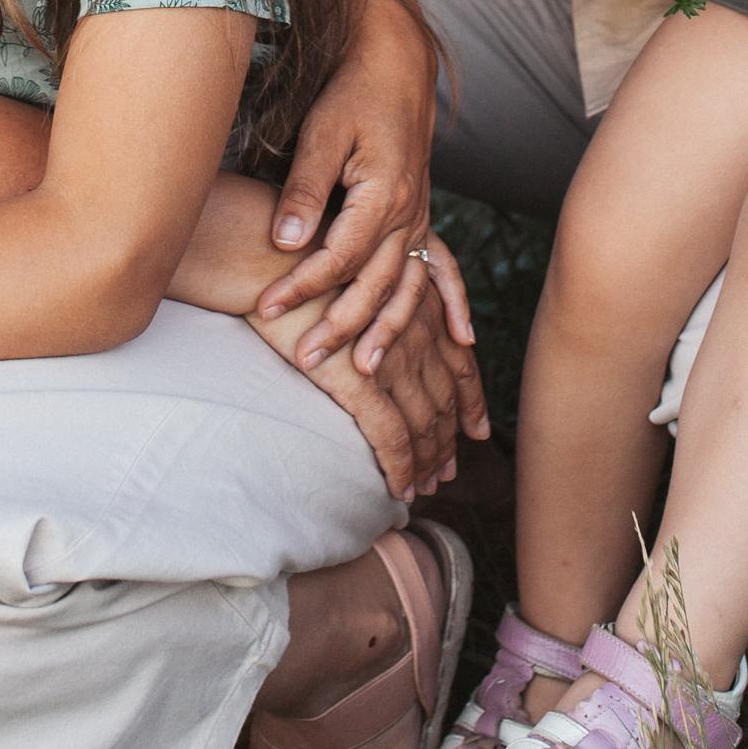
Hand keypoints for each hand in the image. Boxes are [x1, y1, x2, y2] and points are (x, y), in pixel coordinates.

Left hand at [253, 0, 435, 353]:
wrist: (396, 62)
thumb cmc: (353, 92)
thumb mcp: (321, 133)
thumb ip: (304, 190)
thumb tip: (283, 242)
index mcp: (383, 195)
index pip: (338, 259)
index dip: (301, 287)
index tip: (264, 308)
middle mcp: (409, 214)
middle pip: (374, 286)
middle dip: (339, 327)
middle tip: (304, 360)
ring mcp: (419, 218)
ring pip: (406, 288)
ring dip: (385, 331)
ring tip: (360, 370)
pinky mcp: (419, 216)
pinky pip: (437, 273)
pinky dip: (446, 307)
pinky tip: (459, 341)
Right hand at [264, 282, 469, 499]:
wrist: (270, 259)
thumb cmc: (305, 264)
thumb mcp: (360, 271)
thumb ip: (382, 300)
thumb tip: (378, 333)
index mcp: (418, 306)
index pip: (460, 363)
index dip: (472, 401)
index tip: (477, 430)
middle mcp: (416, 333)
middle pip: (445, 400)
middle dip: (449, 440)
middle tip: (448, 471)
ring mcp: (391, 359)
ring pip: (423, 424)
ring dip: (427, 461)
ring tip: (425, 487)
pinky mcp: (360, 382)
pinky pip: (391, 436)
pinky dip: (400, 467)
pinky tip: (400, 489)